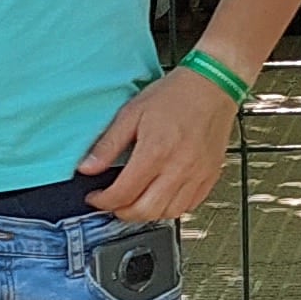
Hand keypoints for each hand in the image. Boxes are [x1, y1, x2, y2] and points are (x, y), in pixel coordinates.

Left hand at [81, 67, 238, 222]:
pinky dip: (171, 208)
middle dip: (122, 212)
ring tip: (135, 202)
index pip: (123, 193)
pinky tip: (161, 196)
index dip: (103, 201)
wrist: (213, 86)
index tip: (96, 197)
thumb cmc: (175, 95)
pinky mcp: (209, 176)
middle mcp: (178, 168)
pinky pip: (190, 206)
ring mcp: (197, 175)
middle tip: (112, 204)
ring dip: (147, 213)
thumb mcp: (132, 113)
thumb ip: (108, 144)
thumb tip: (87, 167)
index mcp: (155, 151)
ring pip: (168, 213)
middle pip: (145, 211)